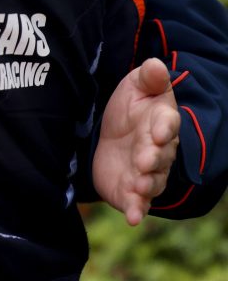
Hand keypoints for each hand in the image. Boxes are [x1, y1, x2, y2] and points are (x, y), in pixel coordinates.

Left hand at [93, 57, 180, 224]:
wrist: (112, 135)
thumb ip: (148, 77)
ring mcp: (146, 173)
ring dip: (147, 185)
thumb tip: (156, 64)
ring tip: (138, 185)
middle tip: (144, 159)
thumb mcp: (136, 86)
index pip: (168, 125)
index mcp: (161, 122)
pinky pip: (137, 204)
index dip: (164, 128)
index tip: (159, 130)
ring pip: (152, 182)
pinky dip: (136, 210)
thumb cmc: (131, 108)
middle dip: (153, 158)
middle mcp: (159, 151)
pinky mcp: (131, 192)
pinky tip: (133, 217)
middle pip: (161, 156)